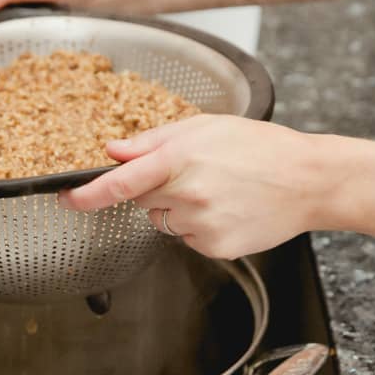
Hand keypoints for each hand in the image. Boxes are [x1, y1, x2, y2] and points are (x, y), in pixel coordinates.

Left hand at [60, 115, 328, 259]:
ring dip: (177, 209)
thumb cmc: (261, 147)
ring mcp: (201, 224)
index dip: (88, 193)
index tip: (66, 198)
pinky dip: (198, 227)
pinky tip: (226, 209)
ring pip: (163, 221)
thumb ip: (154, 140)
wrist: (308, 181)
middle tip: (192, 173)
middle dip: (154, 189)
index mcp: (181, 158)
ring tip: (217, 191)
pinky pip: (187, 239)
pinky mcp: (215, 247)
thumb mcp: (206, 127)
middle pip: (141, 200)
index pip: (121, 181)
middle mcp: (187, 194)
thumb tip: (114, 150)